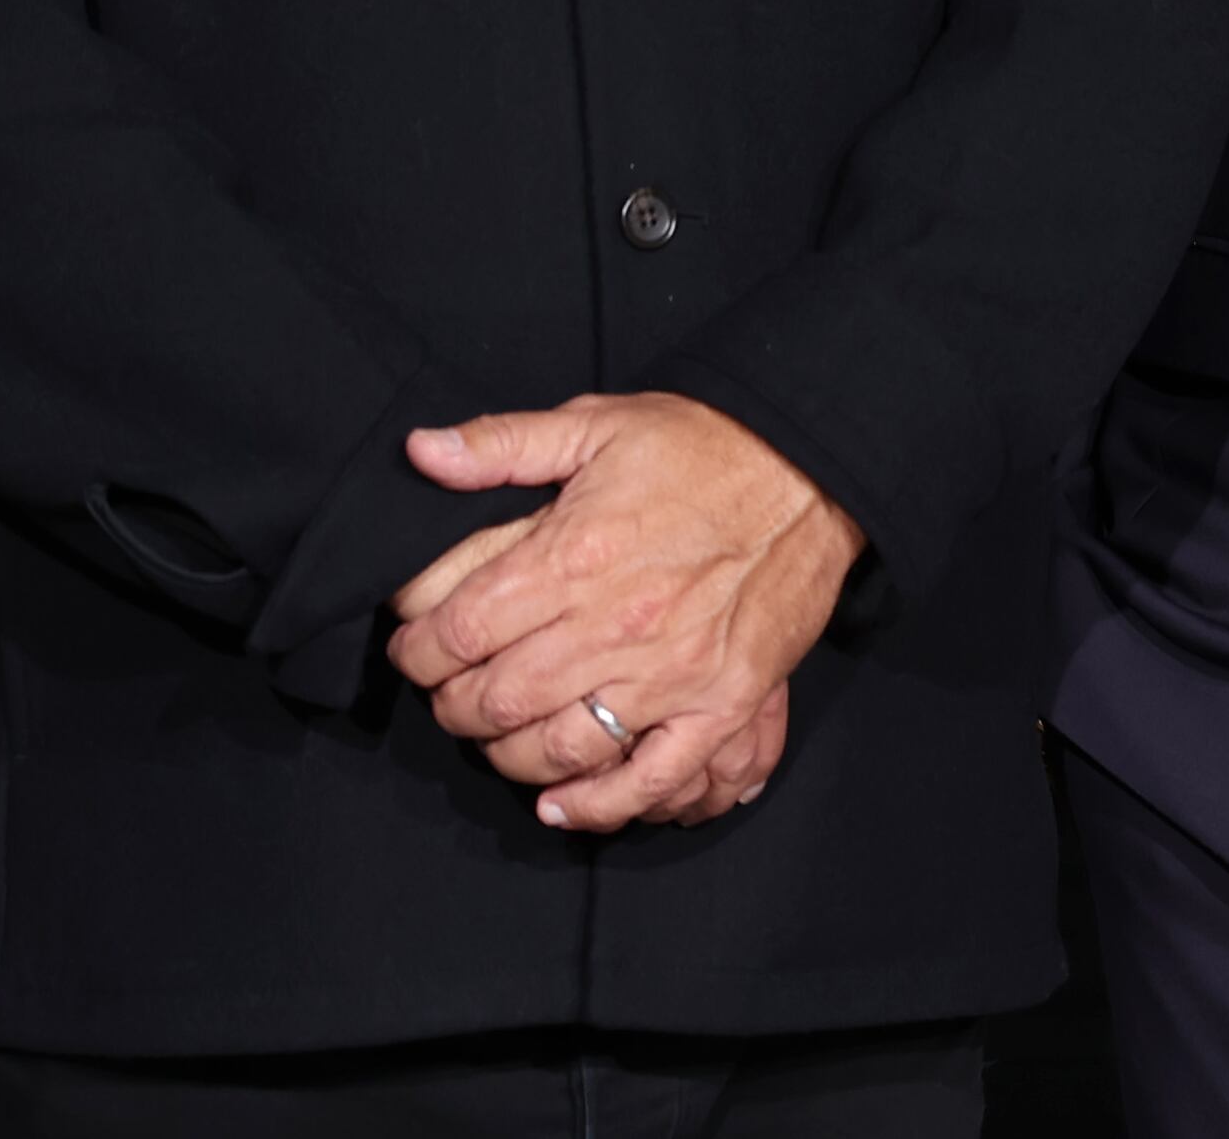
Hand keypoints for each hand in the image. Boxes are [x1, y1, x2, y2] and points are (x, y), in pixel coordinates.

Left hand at [384, 392, 862, 832]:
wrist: (813, 469)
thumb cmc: (703, 446)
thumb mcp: (597, 423)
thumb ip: (502, 444)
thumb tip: (420, 452)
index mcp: (574, 554)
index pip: (458, 631)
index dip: (417, 649)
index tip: (415, 647)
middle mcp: (614, 623)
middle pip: (495, 700)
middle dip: (452, 706)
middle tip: (452, 691)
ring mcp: (669, 673)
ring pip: (556, 749)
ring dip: (507, 755)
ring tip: (500, 735)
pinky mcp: (720, 702)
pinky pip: (649, 778)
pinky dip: (597, 804)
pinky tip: (561, 804)